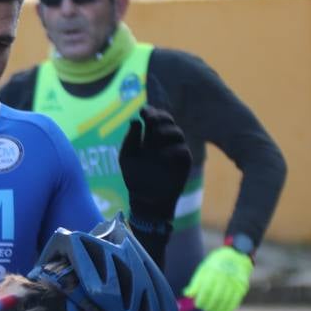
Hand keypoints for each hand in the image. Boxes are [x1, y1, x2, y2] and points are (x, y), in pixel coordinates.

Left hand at [119, 105, 190, 224]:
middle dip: (160, 117)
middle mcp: (165, 140)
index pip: (155, 118)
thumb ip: (131, 138)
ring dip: (166, 131)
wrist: (146, 198)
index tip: (143, 112)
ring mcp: (176, 149)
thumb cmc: (134, 176)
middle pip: (168, 121)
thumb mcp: (127, 156)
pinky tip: (162, 154)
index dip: (151, 112)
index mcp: (150, 136)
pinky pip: (182, 150)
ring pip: (177, 132)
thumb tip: (135, 120)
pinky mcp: (184, 162)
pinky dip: (172, 150)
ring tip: (155, 136)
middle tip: (150, 119)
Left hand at [184, 247, 253, 310]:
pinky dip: (229, 310)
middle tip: (204, 309)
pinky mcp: (242, 288)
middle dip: (208, 306)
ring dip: (217, 309)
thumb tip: (187, 295)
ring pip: (225, 301)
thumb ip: (196, 282)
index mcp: (214, 271)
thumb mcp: (204, 269)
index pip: (206, 290)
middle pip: (216, 297)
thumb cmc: (216, 264)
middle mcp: (225, 277)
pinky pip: (235, 302)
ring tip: (211, 310)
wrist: (237, 256)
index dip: (201, 300)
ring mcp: (235, 283)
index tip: (198, 304)